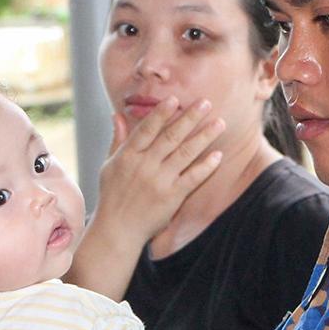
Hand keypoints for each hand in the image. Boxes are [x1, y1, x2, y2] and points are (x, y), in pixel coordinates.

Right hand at [97, 97, 225, 242]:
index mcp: (128, 156)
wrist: (118, 230)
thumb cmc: (112, 196)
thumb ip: (117, 139)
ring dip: (204, 137)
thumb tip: (117, 114)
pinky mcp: (172, 197)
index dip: (161, 113)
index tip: (174, 99)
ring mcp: (159, 181)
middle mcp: (145, 166)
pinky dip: (205, 166)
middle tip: (206, 102)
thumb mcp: (109, 165)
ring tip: (219, 123)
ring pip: (185, 154)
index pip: (147, 129)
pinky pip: (192, 178)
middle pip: (171, 137)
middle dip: (189, 118)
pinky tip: (218, 156)